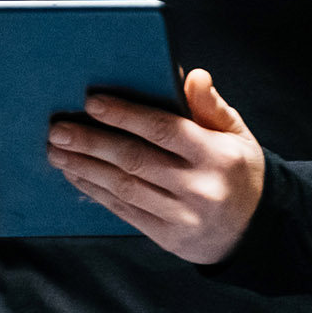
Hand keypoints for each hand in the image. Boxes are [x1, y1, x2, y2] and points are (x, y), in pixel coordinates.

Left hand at [46, 69, 264, 266]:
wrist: (254, 231)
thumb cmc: (238, 171)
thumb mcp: (237, 135)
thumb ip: (211, 106)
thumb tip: (192, 75)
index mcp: (217, 156)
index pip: (164, 130)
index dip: (126, 116)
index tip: (92, 103)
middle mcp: (199, 188)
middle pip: (136, 160)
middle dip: (92, 142)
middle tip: (59, 129)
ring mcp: (182, 216)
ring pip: (124, 187)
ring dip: (85, 167)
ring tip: (57, 150)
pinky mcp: (167, 237)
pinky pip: (124, 211)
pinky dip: (96, 191)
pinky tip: (76, 174)